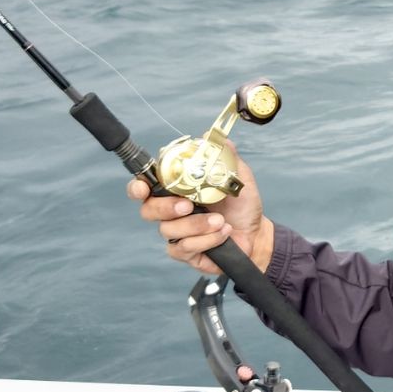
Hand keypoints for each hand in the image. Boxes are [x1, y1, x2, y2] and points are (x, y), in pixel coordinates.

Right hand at [126, 147, 273, 275]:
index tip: (142, 187)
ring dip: (197, 225)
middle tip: (188, 205)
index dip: (137, 186)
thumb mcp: (237, 178)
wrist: (255, 233)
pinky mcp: (185, 252)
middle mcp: (171, 211)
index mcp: (177, 189)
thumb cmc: (241, 205)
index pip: (145, 186)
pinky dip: (206, 240)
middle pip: (148, 210)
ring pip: (168, 230)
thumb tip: (218, 139)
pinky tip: (223, 234)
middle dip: (166, 207)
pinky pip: (184, 247)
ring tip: (220, 221)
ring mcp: (176, 233)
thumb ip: (225, 159)